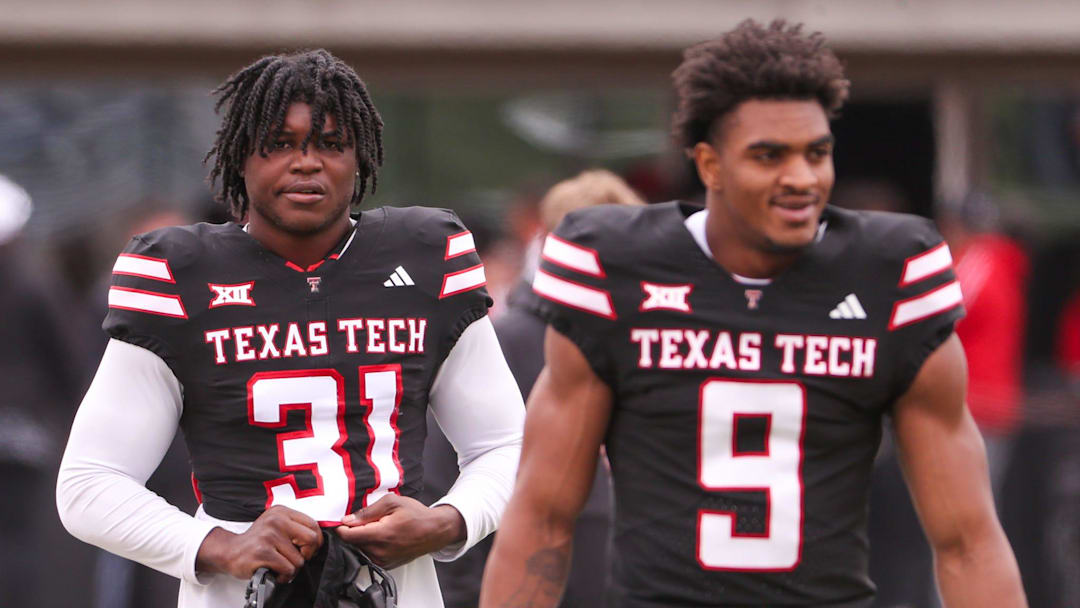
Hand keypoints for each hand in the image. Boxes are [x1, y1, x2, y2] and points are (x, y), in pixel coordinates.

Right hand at [195, 505, 322, 582]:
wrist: (230, 551)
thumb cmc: (257, 541)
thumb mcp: (277, 525)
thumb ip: (295, 527)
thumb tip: (318, 540)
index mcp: (282, 512)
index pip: (313, 524)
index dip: (316, 541)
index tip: (308, 549)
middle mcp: (276, 520)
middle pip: (312, 539)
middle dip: (308, 554)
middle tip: (297, 558)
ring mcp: (269, 536)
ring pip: (299, 559)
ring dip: (292, 568)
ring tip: (280, 565)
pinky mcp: (263, 552)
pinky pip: (288, 569)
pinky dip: (284, 575)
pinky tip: (275, 571)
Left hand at [335, 494, 465, 568]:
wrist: (434, 531)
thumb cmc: (416, 515)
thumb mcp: (392, 502)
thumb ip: (367, 511)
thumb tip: (347, 520)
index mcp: (381, 535)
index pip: (347, 536)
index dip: (341, 526)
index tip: (344, 519)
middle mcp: (380, 552)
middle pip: (352, 542)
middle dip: (356, 530)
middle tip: (371, 519)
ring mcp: (383, 561)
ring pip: (360, 548)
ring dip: (364, 538)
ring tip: (381, 528)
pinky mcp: (386, 565)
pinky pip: (369, 554)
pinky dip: (372, 545)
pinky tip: (385, 537)